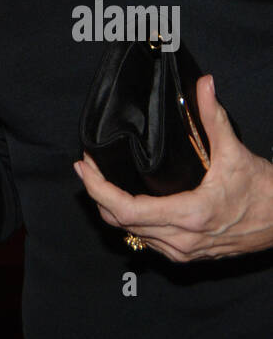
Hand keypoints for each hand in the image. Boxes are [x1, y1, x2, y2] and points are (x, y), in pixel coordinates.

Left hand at [74, 74, 272, 261]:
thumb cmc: (263, 192)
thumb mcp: (236, 152)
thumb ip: (214, 116)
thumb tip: (204, 83)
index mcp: (188, 215)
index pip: (126, 209)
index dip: (98, 189)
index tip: (84, 167)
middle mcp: (181, 239)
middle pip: (120, 223)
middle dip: (96, 194)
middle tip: (85, 168)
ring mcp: (183, 251)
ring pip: (131, 234)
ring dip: (111, 209)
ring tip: (99, 181)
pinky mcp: (187, 255)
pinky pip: (147, 241)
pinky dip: (130, 222)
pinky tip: (124, 202)